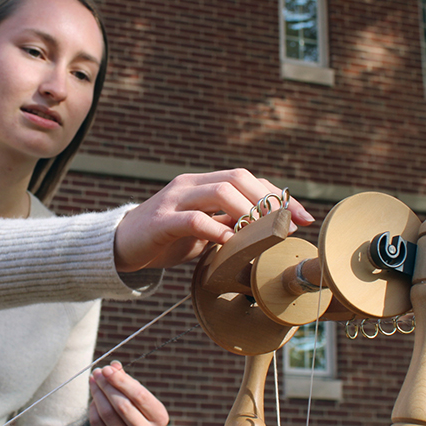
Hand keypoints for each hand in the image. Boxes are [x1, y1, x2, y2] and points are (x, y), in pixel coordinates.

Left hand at [88, 361, 168, 425]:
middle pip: (122, 405)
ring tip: (93, 382)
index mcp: (159, 417)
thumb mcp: (135, 394)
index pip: (139, 395)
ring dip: (97, 394)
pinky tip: (93, 400)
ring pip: (108, 414)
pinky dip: (93, 409)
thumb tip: (113, 366)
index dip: (121, 380)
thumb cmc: (134, 410)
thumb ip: (126, 380)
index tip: (107, 368)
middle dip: (107, 385)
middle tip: (97, 373)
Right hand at [114, 169, 313, 271]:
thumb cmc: (167, 240)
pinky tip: (229, 245)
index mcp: (203, 183)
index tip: (304, 217)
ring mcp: (174, 200)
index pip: (248, 179)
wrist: (121, 247)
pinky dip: (217, 231)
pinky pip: (194, 220)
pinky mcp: (160, 222)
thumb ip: (231, 224)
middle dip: (269, 201)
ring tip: (261, 235)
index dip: (279, 196)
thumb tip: (272, 229)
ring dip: (248, 213)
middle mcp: (190, 184)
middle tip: (287, 227)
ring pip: (220, 191)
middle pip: (238, 178)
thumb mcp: (205, 231)